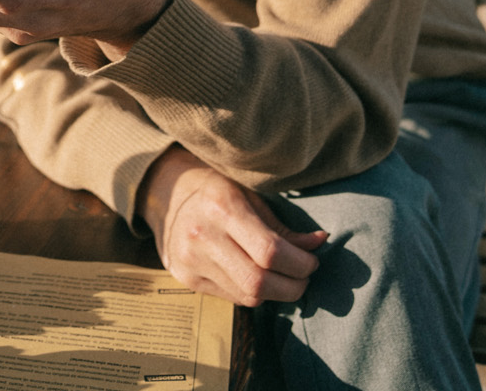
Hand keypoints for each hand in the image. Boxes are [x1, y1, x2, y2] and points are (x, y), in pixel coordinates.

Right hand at [138, 146, 326, 307]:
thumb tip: (320, 243)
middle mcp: (202, 236)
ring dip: (276, 293)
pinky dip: (253, 293)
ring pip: (247, 296)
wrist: (165, 193)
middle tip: (304, 277)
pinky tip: (257, 277)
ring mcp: (190, 261)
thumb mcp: (249, 194)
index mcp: (222, 207)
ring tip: (284, 278)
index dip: (300, 263)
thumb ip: (282, 225)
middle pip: (259, 281)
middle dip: (293, 286)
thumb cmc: (215, 188)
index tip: (312, 261)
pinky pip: (232, 298)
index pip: (270, 251)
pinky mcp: (185, 279)